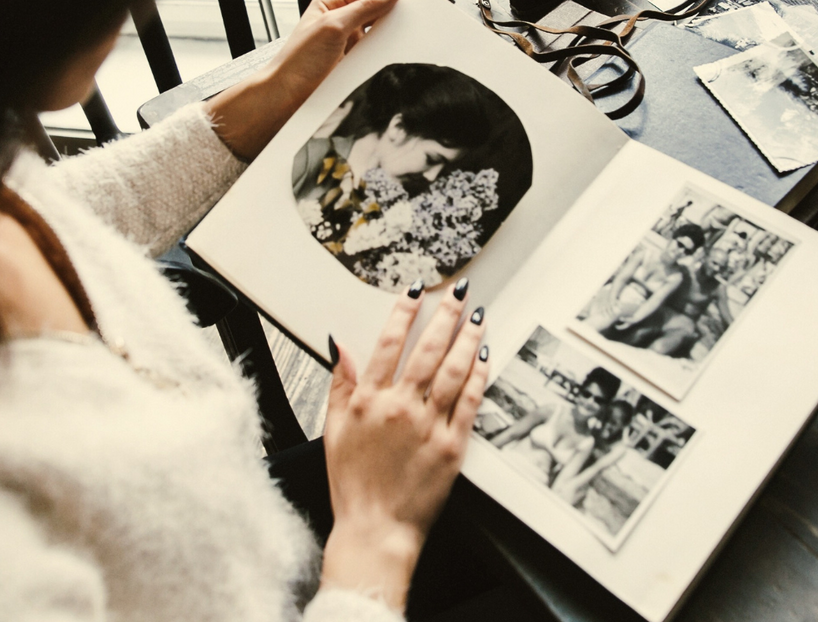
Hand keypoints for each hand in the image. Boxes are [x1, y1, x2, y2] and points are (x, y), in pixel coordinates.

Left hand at [210, 0, 403, 159]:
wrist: (287, 97)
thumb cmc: (299, 60)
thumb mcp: (334, 25)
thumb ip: (365, 7)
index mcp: (330, 4)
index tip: (405, 1)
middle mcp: (338, 21)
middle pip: (373, 12)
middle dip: (388, 17)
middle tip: (405, 22)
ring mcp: (345, 43)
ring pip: (375, 34)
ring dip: (385, 37)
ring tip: (393, 41)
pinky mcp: (351, 62)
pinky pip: (373, 53)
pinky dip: (380, 54)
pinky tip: (385, 56)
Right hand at [319, 282, 488, 610]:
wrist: (375, 529)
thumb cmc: (352, 484)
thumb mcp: (332, 430)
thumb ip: (340, 384)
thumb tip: (341, 346)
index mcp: (368, 400)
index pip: (388, 343)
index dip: (404, 311)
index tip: (417, 289)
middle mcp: (399, 406)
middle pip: (427, 349)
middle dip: (445, 314)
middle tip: (459, 291)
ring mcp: (427, 425)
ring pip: (452, 369)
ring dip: (466, 338)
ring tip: (477, 315)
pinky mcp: (452, 445)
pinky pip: (469, 401)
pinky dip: (478, 375)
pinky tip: (484, 355)